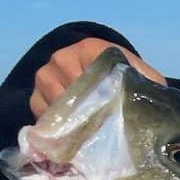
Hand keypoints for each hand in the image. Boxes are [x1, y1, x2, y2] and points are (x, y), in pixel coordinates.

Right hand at [29, 36, 165, 117]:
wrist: (110, 83)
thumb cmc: (127, 81)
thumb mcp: (142, 78)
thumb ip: (144, 81)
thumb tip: (144, 97)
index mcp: (90, 48)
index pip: (91, 74)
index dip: (103, 97)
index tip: (113, 111)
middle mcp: (62, 57)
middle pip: (71, 91)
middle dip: (87, 111)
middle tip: (102, 126)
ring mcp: (45, 74)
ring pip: (55, 103)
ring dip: (72, 119)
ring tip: (89, 129)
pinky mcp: (35, 94)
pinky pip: (41, 112)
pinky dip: (57, 124)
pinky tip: (73, 130)